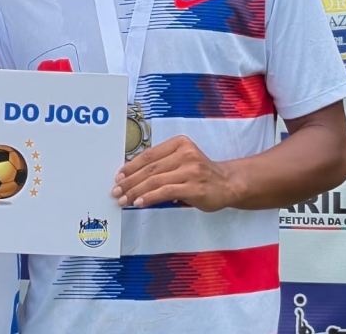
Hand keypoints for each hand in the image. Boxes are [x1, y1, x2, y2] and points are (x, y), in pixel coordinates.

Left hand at [111, 136, 240, 211]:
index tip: (119, 176)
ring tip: (124, 200)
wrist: (229, 183)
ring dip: (136, 191)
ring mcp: (191, 170)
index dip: (131, 166)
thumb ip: (162, 164)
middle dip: (130, 181)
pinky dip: (150, 198)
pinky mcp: (194, 187)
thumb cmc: (200, 174)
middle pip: (150, 168)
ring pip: (155, 181)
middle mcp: (185, 154)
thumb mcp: (182, 161)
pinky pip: (165, 192)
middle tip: (116, 190)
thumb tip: (131, 176)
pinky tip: (139, 203)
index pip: (149, 155)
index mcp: (179, 143)